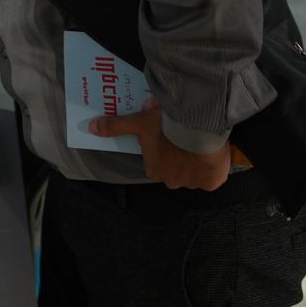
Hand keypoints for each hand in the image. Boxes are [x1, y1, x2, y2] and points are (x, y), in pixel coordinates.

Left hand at [89, 102, 230, 190]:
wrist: (196, 128)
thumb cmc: (164, 126)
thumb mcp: (137, 123)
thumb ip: (115, 126)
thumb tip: (91, 127)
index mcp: (153, 170)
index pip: (157, 162)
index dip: (164, 149)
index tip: (169, 136)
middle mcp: (171, 181)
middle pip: (176, 169)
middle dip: (179, 156)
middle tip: (185, 138)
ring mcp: (193, 184)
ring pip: (195, 173)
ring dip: (197, 161)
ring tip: (200, 142)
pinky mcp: (212, 182)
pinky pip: (213, 177)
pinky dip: (214, 168)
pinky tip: (213, 154)